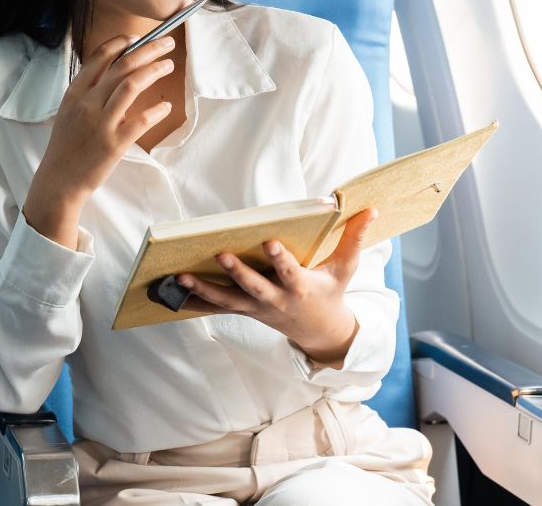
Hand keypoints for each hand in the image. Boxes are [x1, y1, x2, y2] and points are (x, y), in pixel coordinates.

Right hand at [21, 33, 177, 247]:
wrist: (58, 181)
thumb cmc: (66, 147)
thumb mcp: (68, 113)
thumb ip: (88, 93)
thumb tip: (114, 74)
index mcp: (75, 93)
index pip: (98, 57)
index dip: (120, 43)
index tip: (136, 37)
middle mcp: (87, 103)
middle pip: (122, 66)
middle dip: (148, 49)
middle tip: (166, 44)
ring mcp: (101, 123)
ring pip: (132, 85)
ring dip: (155, 70)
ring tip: (168, 65)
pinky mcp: (114, 144)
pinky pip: (141, 120)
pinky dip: (157, 110)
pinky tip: (166, 106)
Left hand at [176, 208, 377, 366]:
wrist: (321, 333)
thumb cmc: (331, 292)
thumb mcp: (346, 268)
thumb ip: (355, 237)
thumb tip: (371, 209)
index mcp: (301, 287)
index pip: (289, 272)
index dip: (280, 259)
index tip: (270, 242)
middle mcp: (276, 300)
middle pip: (253, 287)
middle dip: (237, 273)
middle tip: (220, 255)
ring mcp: (257, 309)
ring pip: (227, 301)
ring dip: (203, 289)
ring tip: (181, 276)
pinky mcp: (244, 311)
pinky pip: (216, 307)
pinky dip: (194, 301)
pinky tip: (170, 294)